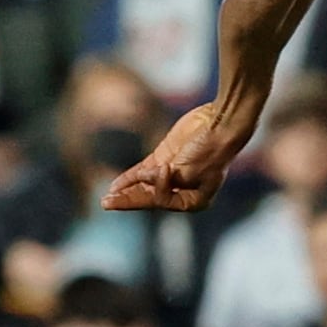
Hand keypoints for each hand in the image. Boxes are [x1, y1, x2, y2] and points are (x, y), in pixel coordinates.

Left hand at [103, 103, 253, 210]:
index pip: (161, 202)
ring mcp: (172, 172)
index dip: (150, 192)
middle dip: (128, 200)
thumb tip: (142, 178)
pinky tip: (117, 185)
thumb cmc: (211, 151)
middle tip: (105, 203)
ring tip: (108, 197)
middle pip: (149, 198)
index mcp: (192, 200)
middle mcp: (181, 190)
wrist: (221, 123)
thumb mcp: (188, 170)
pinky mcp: (166, 156)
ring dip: (126, 190)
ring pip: (144, 185)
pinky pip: (144, 170)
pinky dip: (131, 177)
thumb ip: (163, 179)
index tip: (153, 173)